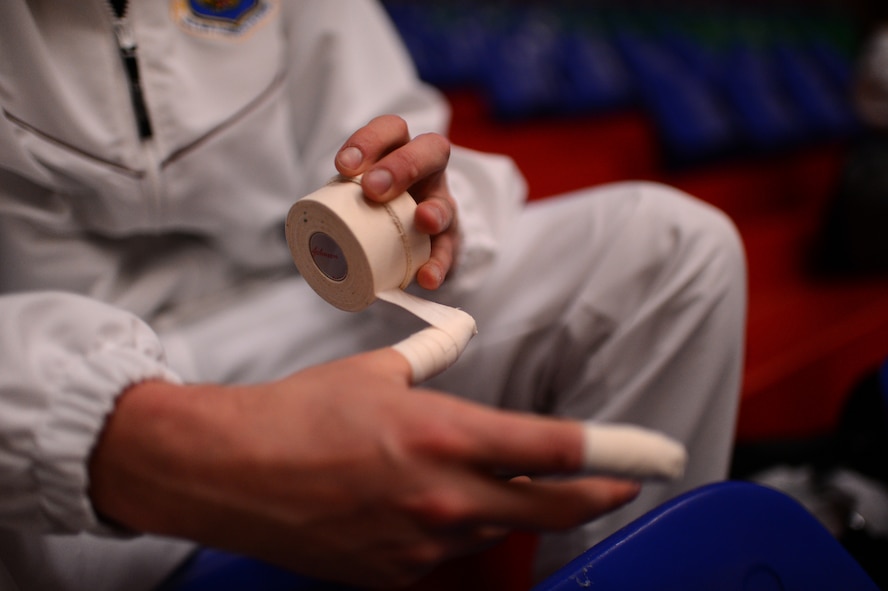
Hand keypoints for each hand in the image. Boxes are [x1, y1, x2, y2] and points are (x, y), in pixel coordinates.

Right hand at [89, 349, 639, 587]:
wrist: (230, 471)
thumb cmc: (301, 413)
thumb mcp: (376, 374)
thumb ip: (433, 357)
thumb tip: (459, 335)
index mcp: (445, 435)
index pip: (553, 447)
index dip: (611, 452)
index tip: (648, 456)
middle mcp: (444, 496)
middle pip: (550, 506)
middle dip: (596, 496)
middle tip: (619, 485)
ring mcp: (421, 543)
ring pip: (495, 529)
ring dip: (508, 506)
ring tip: (482, 479)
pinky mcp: (394, 573)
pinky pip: (446, 551)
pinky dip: (453, 528)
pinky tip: (420, 504)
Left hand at [335, 115, 456, 289]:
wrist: (412, 236)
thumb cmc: (375, 205)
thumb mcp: (359, 191)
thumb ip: (342, 196)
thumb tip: (309, 220)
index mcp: (401, 151)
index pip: (391, 130)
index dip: (369, 142)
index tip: (344, 166)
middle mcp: (429, 173)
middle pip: (431, 151)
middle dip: (403, 166)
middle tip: (374, 189)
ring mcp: (442, 206)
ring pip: (446, 202)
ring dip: (434, 211)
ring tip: (422, 221)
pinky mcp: (449, 241)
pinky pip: (449, 251)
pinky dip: (439, 264)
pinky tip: (427, 277)